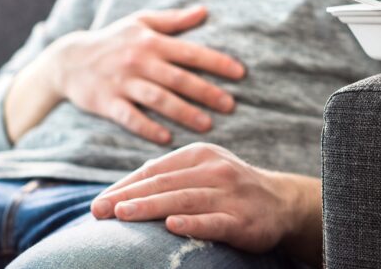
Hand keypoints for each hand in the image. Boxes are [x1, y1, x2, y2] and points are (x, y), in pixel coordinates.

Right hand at [7, 6, 244, 143]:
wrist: (67, 60)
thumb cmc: (113, 40)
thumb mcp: (140, 23)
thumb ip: (174, 20)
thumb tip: (205, 11)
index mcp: (151, 42)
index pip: (191, 52)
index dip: (216, 63)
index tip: (240, 74)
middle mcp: (139, 61)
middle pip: (179, 78)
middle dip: (207, 92)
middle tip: (231, 105)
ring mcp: (123, 83)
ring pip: (158, 99)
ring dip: (184, 112)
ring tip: (207, 124)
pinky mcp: (107, 102)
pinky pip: (130, 118)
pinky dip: (148, 128)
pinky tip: (168, 138)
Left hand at [90, 143, 322, 264]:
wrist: (281, 202)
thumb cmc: (230, 189)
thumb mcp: (203, 171)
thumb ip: (171, 176)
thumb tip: (127, 186)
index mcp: (200, 155)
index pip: (155, 171)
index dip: (124, 186)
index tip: (98, 204)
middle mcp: (215, 170)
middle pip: (165, 183)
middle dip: (128, 197)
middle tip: (99, 211)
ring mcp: (231, 195)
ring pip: (185, 200)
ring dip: (151, 207)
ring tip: (122, 214)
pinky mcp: (243, 220)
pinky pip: (215, 221)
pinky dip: (193, 223)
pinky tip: (171, 226)